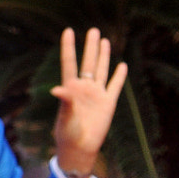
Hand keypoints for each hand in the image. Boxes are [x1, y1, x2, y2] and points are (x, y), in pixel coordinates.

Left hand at [51, 27, 127, 177]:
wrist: (80, 147)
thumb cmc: (67, 133)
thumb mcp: (65, 117)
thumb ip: (65, 102)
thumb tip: (57, 89)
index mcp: (70, 89)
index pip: (69, 63)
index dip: (69, 47)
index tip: (68, 31)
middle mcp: (84, 88)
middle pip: (88, 62)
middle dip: (90, 47)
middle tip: (93, 30)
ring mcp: (97, 94)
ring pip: (101, 70)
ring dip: (103, 56)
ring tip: (104, 40)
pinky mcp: (108, 102)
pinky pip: (115, 86)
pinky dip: (119, 76)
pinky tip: (122, 65)